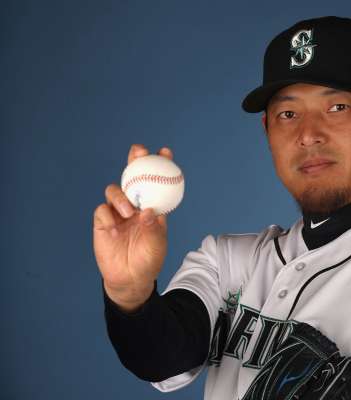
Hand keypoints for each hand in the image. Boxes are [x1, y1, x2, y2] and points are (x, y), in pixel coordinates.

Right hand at [93, 144, 172, 311]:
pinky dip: (108, 216)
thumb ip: (154, 227)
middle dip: (135, 160)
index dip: (160, 164)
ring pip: (114, 191)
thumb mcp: (157, 244)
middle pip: (132, 177)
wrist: (131, 279)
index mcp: (152, 206)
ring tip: (129, 212)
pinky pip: (101, 211)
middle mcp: (134, 205)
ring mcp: (117, 213)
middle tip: (139, 152)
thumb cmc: (149, 259)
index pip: (156, 181)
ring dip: (121, 197)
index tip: (165, 152)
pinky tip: (116, 228)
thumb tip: (148, 210)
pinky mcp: (102, 223)